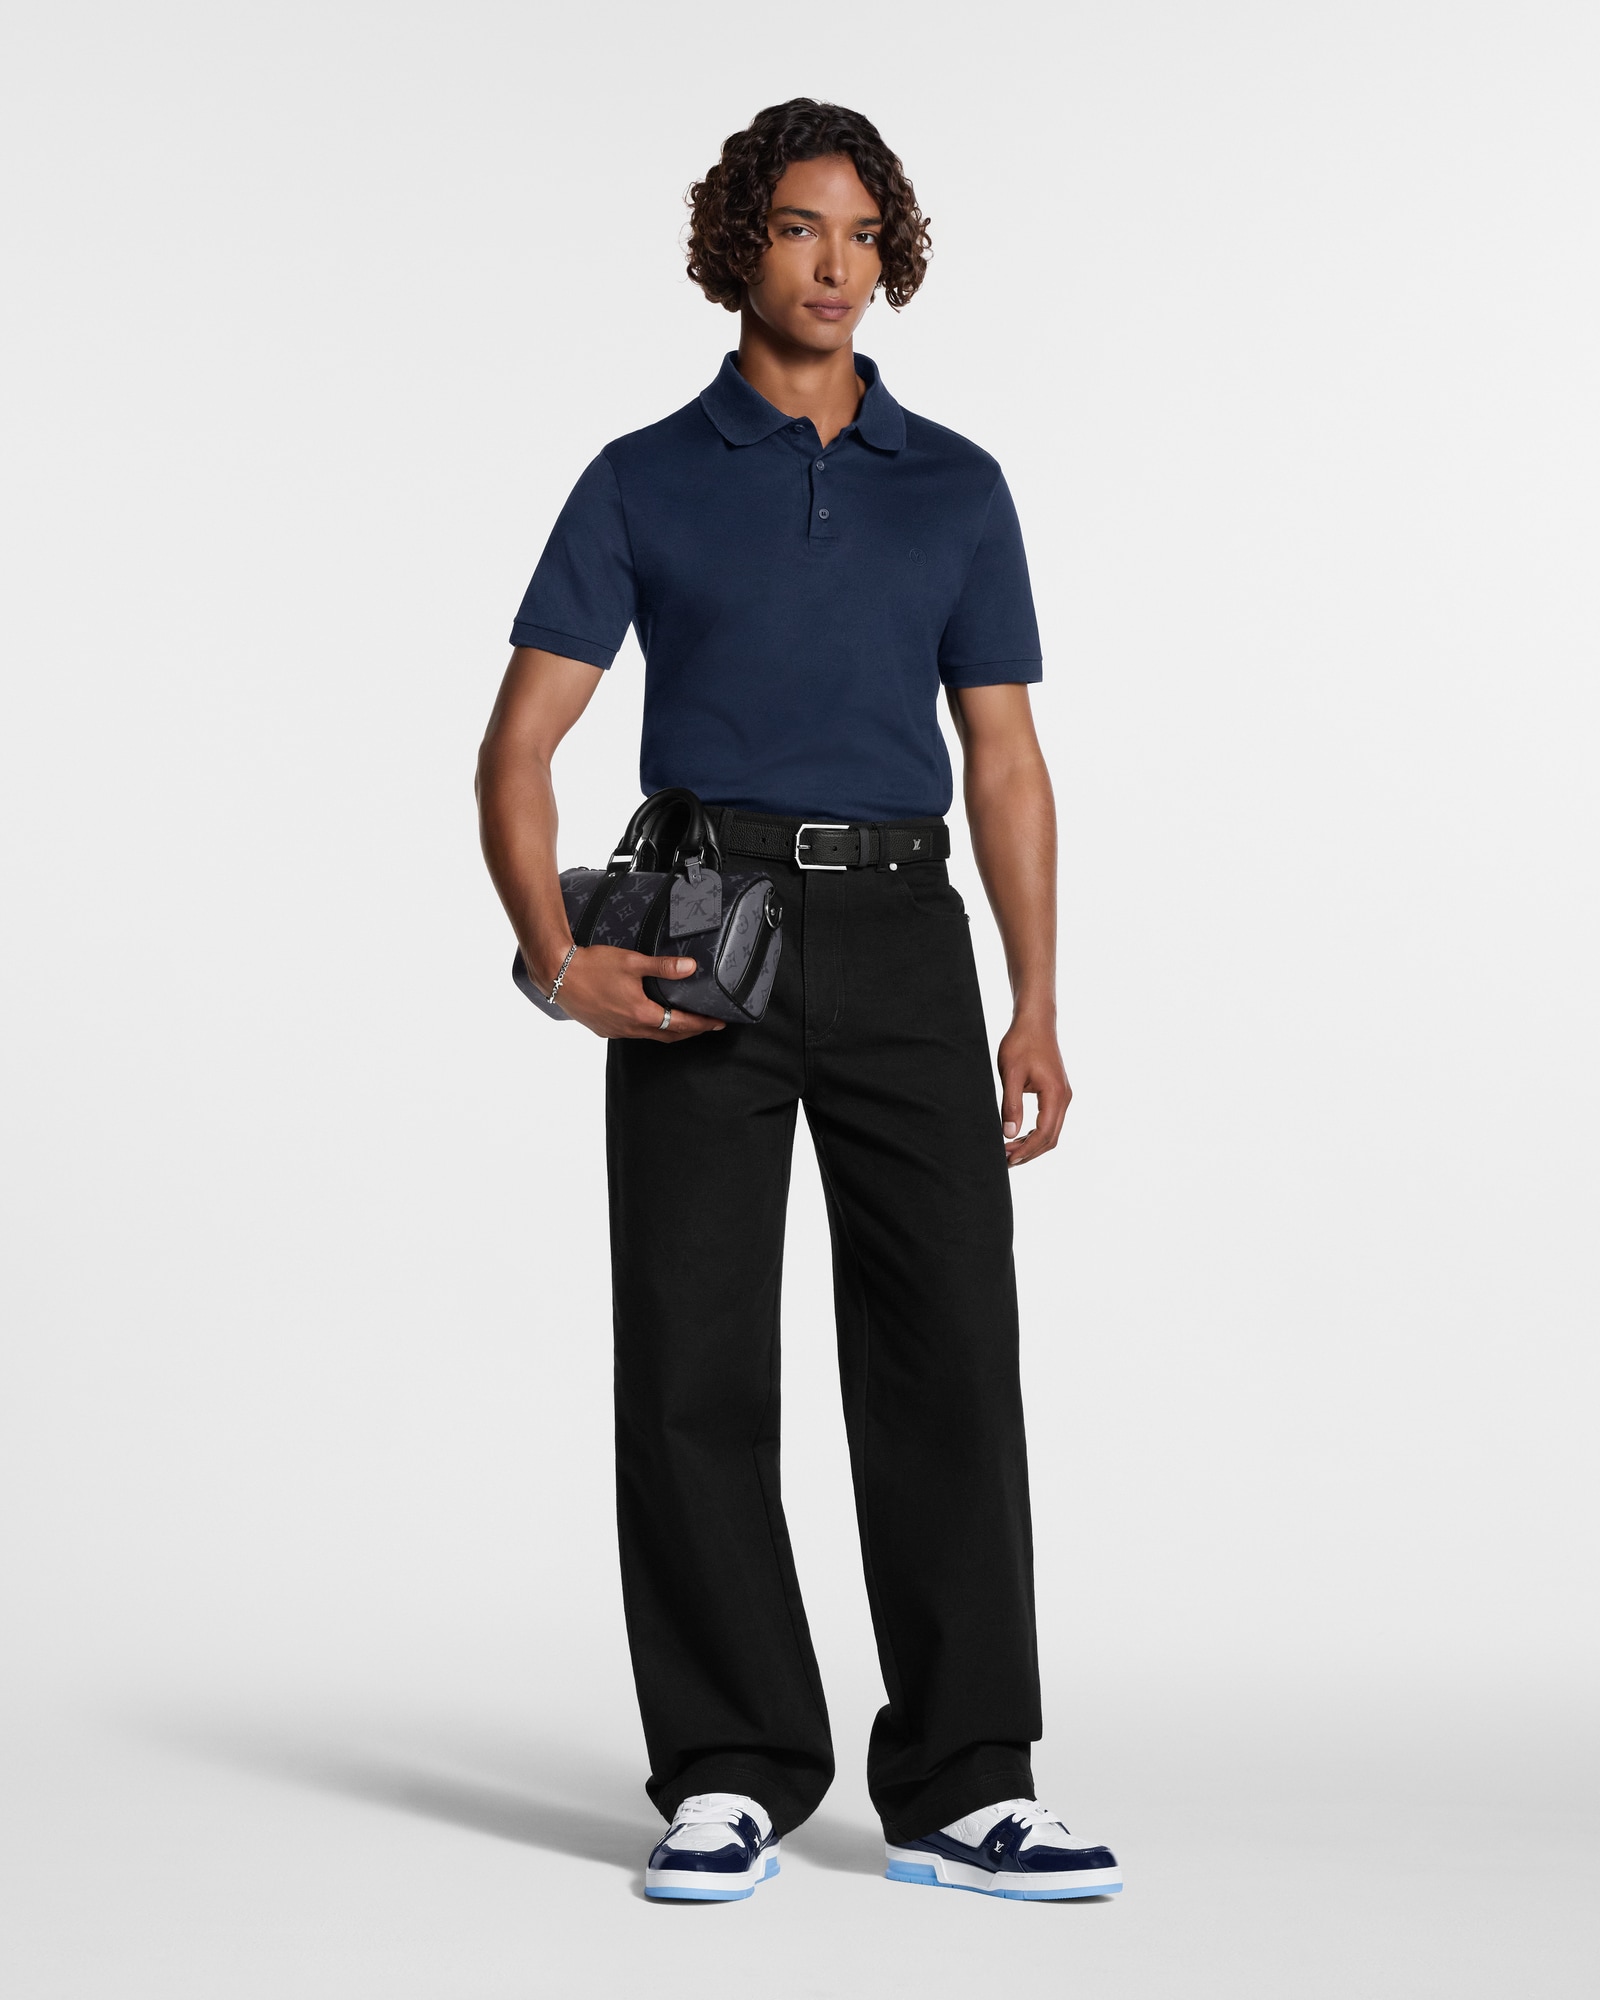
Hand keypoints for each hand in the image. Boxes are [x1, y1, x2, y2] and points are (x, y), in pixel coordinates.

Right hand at [548, 945, 725, 1041]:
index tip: (718, 1022)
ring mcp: (615, 1031)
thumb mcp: (632, 962)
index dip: (702, 1024)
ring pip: (650, 1036)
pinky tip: (647, 1019)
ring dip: (669, 1031)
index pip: (681, 1024)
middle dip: (691, 1031)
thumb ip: (663, 967)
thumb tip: (690, 967)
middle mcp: (630, 1028)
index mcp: (641, 1014)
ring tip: (683, 1023)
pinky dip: (647, 1029)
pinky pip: (631, 1033)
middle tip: (707, 1025)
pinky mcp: (602, 1029)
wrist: (557, 974)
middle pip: (669, 1035)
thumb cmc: (593, 966)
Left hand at [997, 1012, 1070, 1166]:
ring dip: (1033, 1144)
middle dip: (1030, 1152)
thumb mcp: (1010, 1074)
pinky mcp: (1057, 1092)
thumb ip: (1011, 1105)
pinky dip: (1036, 1133)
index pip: (1044, 1134)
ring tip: (1010, 1152)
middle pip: (1051, 1138)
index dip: (1026, 1150)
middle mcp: (1064, 1098)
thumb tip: (1009, 1134)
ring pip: (1052, 1131)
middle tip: (1006, 1161)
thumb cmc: (1022, 1042)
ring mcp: (1063, 1095)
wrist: (1035, 1021)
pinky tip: (1019, 1135)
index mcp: (1055, 1095)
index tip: (1008, 1159)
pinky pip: (1050, 1120)